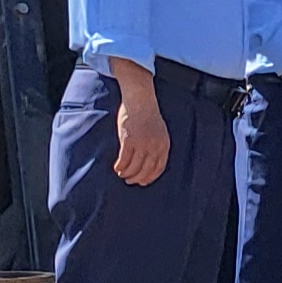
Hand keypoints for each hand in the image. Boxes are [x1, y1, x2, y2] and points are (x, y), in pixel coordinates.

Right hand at [109, 61, 169, 185]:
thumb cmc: (148, 115)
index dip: (150, 177)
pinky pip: (124, 160)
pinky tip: (117, 168)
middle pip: (146, 170)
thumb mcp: (159, 131)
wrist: (140, 100)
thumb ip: (156, 145)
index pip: (159, 168)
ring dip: (127, 173)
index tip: (143, 182)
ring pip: (134, 167)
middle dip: (137, 178)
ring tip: (122, 174)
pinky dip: (120, 166)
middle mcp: (155, 146)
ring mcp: (142, 144)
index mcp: (164, 145)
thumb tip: (149, 160)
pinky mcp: (129, 140)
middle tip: (129, 181)